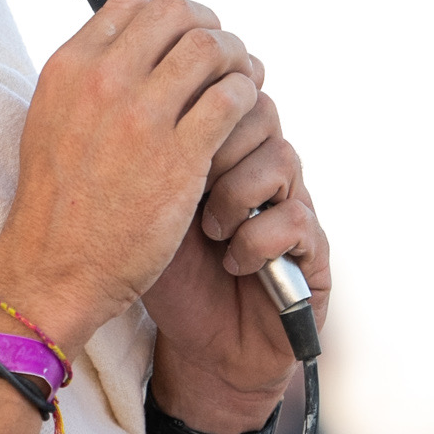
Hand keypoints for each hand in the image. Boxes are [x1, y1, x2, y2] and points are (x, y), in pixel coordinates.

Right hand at [0, 0, 264, 353]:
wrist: (55, 267)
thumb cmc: (57, 203)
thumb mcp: (53, 118)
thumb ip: (86, 80)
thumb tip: (128, 51)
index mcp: (70, 67)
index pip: (134, 3)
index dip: (172, 11)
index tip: (187, 32)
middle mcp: (104, 81)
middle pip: (177, 13)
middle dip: (209, 27)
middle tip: (222, 53)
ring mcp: (143, 117)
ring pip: (211, 48)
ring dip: (235, 58)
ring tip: (242, 80)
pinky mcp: (180, 156)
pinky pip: (232, 98)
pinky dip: (246, 96)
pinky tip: (244, 112)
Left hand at [143, 77, 329, 433]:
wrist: (200, 344)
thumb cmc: (170, 273)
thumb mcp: (145, 206)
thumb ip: (142, 152)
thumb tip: (120, 97)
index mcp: (221, 149)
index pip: (222, 90)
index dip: (195, 107)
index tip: (162, 141)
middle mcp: (260, 169)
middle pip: (259, 111)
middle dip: (217, 143)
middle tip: (188, 183)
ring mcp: (291, 204)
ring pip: (281, 157)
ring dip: (235, 193)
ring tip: (209, 229)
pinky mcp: (312, 250)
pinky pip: (296, 217)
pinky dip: (257, 239)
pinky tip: (232, 261)